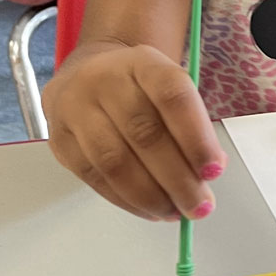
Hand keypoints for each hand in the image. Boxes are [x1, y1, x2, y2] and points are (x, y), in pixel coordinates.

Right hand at [41, 43, 225, 221]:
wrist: (85, 75)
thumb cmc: (138, 89)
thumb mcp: (167, 87)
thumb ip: (190, 123)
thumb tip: (208, 171)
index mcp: (143, 62)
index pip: (172, 96)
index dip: (196, 136)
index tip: (214, 170)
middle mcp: (105, 81)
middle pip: (144, 134)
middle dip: (178, 178)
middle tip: (200, 206)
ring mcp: (76, 110)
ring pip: (116, 162)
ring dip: (151, 196)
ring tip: (175, 212)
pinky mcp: (60, 141)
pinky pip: (95, 179)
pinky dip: (127, 201)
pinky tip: (150, 209)